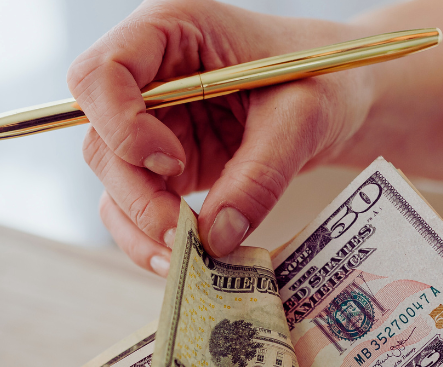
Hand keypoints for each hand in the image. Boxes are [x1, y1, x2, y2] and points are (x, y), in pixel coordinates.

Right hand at [67, 0, 375, 271]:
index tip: (173, 161)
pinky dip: (153, 237)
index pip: (101, 74)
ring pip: (113, 180)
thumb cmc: (324, 78)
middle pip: (101, 138)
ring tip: (185, 260)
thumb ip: (259, 175)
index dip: (121, 124)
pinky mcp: (163, 165)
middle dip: (136, 194)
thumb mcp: (303, 118)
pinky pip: (137, 205)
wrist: (341, 98)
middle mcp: (148, 75)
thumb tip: (215, 239)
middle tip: (183, 235)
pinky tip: (186, 258)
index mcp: (170, 31)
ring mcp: (151, 124)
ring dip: (140, 226)